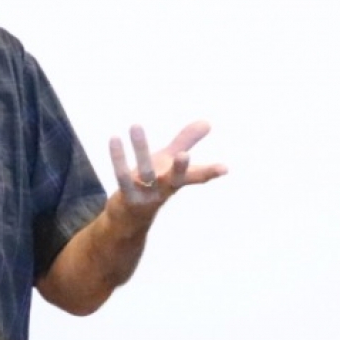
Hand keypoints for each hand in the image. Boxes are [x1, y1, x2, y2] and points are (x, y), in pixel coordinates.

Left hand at [106, 120, 226, 217]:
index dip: (210, 173)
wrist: (128, 217)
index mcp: (176, 181)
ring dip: (140, 150)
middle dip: (179, 169)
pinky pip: (122, 177)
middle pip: (174, 179)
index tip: (225, 169)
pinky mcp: (127, 197)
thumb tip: (207, 122)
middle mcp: (164, 190)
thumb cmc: (152, 183)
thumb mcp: (168, 161)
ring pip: (144, 173)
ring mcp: (145, 196)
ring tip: (136, 125)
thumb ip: (186, 141)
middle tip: (185, 154)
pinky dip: (118, 159)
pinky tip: (115, 138)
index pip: (197, 177)